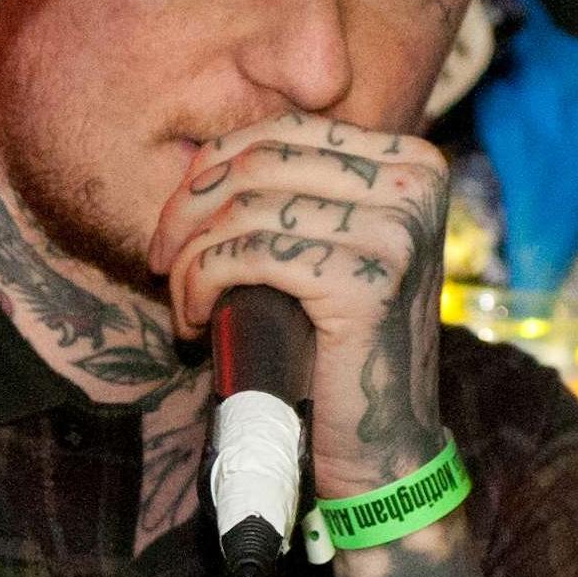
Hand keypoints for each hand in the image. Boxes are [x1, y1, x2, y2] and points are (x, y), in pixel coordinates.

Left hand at [151, 112, 450, 500]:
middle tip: (161, 259)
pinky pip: (250, 255)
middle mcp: (416, 186)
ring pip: (247, 209)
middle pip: (262, 161)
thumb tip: (198, 158)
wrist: (384, 446)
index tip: (177, 220)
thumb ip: (294, 191)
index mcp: (414, 164)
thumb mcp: (332, 246)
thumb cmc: (341, 347)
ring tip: (181, 301)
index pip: (288, 130)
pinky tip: (193, 320)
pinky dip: (202, 283)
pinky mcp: (365, 282)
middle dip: (190, 207)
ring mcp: (397, 232)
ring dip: (191, 257)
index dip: (214, 164)